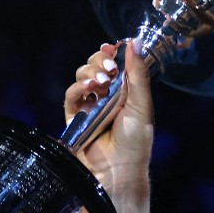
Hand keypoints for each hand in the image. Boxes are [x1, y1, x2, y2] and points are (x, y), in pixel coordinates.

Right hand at [64, 41, 153, 197]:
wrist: (118, 170)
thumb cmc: (135, 141)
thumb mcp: (142, 104)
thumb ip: (138, 74)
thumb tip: (135, 42)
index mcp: (125, 91)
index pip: (114, 63)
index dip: (111, 52)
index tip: (112, 47)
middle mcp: (106, 95)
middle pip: (95, 65)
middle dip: (100, 61)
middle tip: (110, 70)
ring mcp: (89, 105)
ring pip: (81, 76)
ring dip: (90, 73)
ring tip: (102, 84)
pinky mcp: (74, 117)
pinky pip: (71, 95)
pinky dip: (78, 87)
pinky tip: (89, 89)